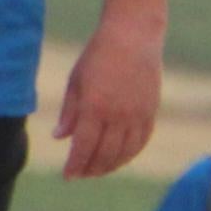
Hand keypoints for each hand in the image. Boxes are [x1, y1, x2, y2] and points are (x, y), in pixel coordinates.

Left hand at [56, 16, 163, 178]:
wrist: (133, 35)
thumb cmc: (98, 55)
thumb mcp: (76, 81)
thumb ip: (69, 113)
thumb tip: (59, 137)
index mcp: (94, 107)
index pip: (83, 147)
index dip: (74, 165)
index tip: (67, 176)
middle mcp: (117, 114)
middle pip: (104, 155)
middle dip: (90, 169)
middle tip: (81, 174)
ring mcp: (137, 114)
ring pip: (125, 152)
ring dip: (110, 165)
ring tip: (98, 169)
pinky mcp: (151, 110)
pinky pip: (141, 141)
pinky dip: (130, 153)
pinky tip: (120, 157)